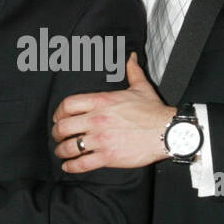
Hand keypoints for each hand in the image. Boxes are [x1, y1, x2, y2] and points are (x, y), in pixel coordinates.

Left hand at [52, 53, 173, 172]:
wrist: (167, 132)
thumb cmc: (154, 111)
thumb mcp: (141, 87)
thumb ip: (132, 71)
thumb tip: (131, 57)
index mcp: (102, 101)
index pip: (68, 105)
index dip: (58, 113)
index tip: (58, 118)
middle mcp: (97, 120)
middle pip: (63, 127)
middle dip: (57, 133)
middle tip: (58, 137)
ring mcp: (101, 139)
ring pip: (69, 147)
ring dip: (61, 151)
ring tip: (62, 152)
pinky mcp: (108, 156)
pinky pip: (82, 163)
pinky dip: (71, 166)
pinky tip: (69, 166)